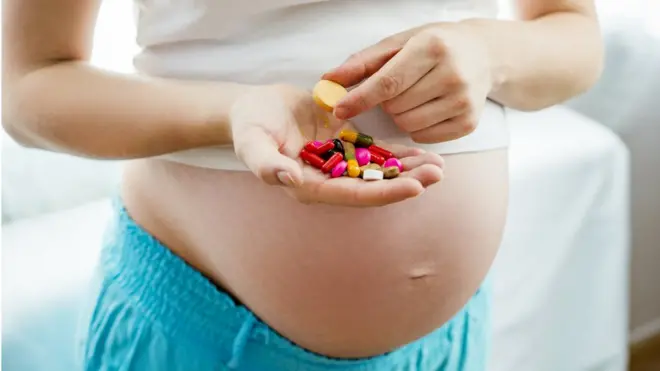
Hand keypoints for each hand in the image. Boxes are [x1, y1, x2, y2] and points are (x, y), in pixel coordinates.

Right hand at [230, 84, 444, 206]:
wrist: (254, 107)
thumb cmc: (249, 126)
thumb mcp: (251, 143)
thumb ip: (267, 163)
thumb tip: (289, 178)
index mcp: (309, 185)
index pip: (351, 194)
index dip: (383, 193)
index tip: (413, 188)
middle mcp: (328, 179)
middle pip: (372, 186)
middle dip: (405, 182)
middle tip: (437, 174)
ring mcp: (338, 163)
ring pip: (379, 171)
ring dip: (408, 170)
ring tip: (438, 165)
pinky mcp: (345, 145)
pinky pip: (375, 152)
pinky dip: (398, 154)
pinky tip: (423, 153)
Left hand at [323, 22, 492, 143]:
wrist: (483, 54)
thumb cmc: (433, 46)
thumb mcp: (398, 43)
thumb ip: (361, 63)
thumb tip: (328, 81)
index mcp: (432, 47)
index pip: (388, 83)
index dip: (360, 99)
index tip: (338, 110)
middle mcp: (452, 75)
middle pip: (395, 108)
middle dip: (386, 102)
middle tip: (399, 87)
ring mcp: (463, 101)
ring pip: (407, 126)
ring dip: (400, 116)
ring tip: (414, 96)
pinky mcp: (469, 123)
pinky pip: (423, 137)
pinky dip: (417, 127)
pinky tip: (428, 107)